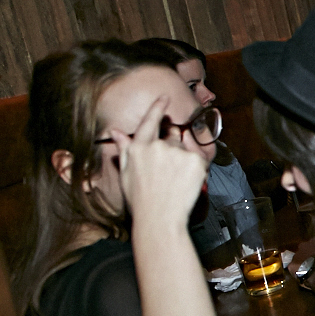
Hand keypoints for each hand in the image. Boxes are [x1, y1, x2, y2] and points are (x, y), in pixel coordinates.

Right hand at [107, 96, 209, 223]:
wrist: (159, 219)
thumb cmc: (140, 199)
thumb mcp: (126, 173)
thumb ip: (124, 150)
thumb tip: (115, 132)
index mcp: (139, 147)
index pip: (150, 121)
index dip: (158, 108)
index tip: (164, 97)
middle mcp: (158, 146)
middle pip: (172, 137)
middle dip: (173, 147)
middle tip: (168, 171)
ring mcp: (178, 152)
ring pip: (185, 148)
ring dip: (184, 158)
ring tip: (175, 179)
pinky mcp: (195, 161)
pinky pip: (199, 158)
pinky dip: (196, 167)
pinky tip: (186, 181)